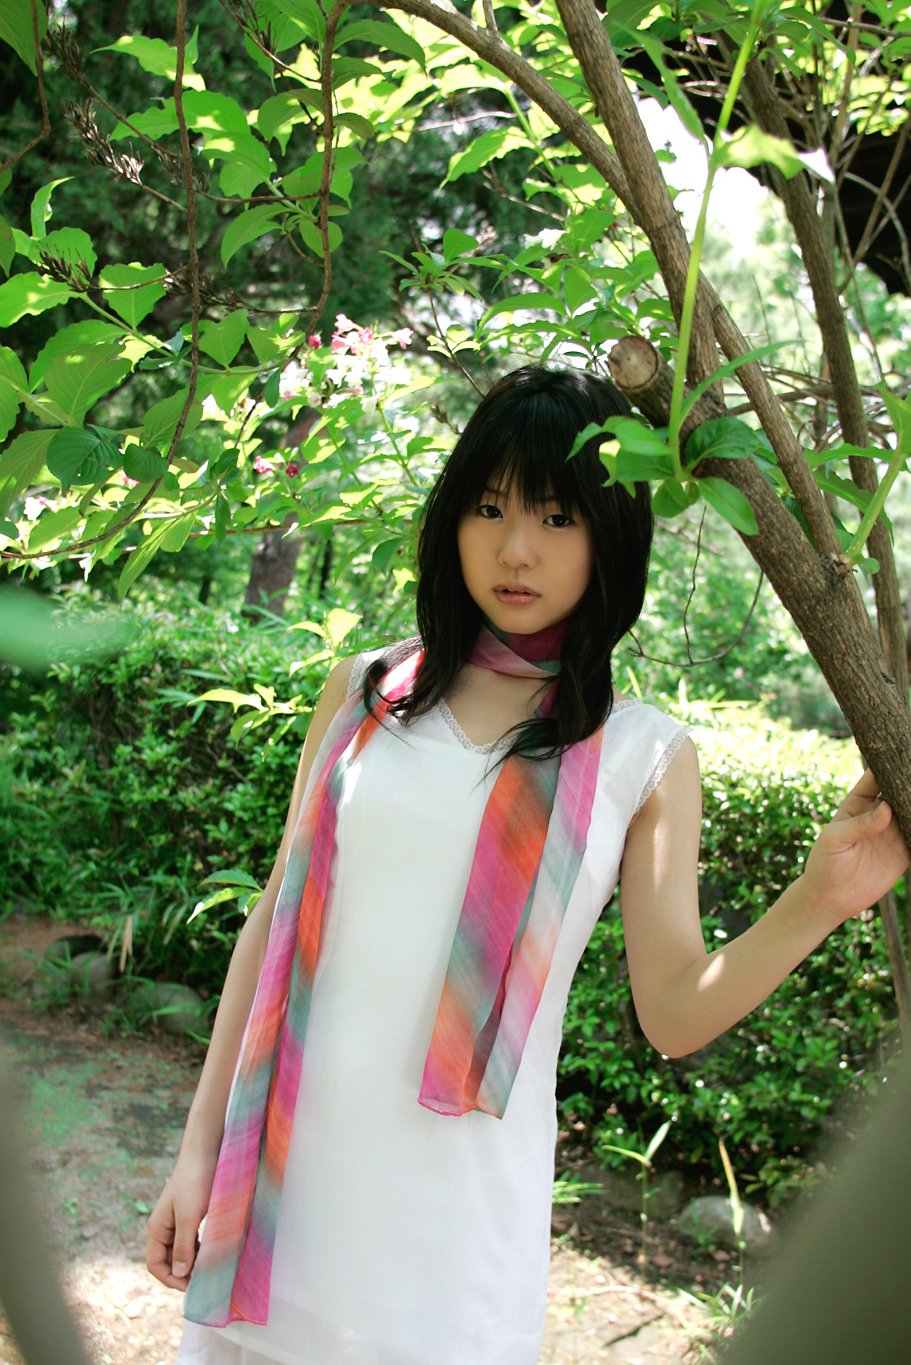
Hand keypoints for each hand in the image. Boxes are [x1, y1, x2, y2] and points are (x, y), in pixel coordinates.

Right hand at [146, 1152, 216, 1290]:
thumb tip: (178, 1273)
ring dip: (191, 1262)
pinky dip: (198, 1250)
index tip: (190, 1286)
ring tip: (208, 1268)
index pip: (155, 1264)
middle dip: (181, 1273)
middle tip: (202, 1280)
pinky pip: (190, 1241)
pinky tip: (211, 1252)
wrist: (205, 1153)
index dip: (169, 1278)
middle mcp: (163, 1228)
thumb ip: (183, 1245)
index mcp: (156, 1228)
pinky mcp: (189, 1216)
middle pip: (167, 1261)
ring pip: (180, 1252)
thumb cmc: (195, 1181)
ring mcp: (176, 1222)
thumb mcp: (188, 1216)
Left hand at [802, 769, 909, 926]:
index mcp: (858, 803)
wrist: (830, 898)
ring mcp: (893, 832)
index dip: (890, 766)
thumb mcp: (834, 840)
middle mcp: (879, 814)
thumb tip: (886, 810)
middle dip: (910, 782)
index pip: (877, 778)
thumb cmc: (824, 863)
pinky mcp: (904, 851)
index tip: (903, 756)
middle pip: (900, 791)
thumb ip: (859, 824)